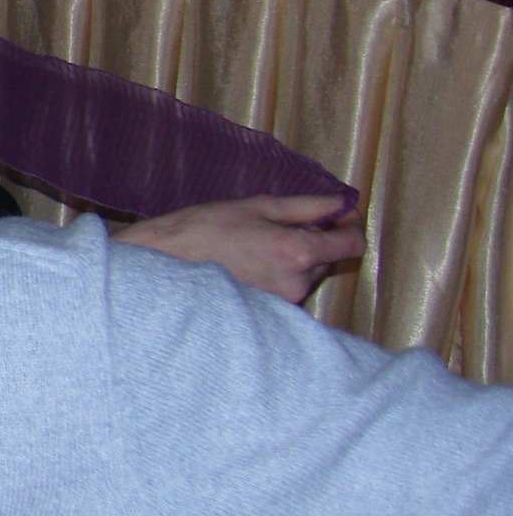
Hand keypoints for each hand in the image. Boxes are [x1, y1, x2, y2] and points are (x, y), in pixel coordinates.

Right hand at [114, 193, 363, 302]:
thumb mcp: (257, 206)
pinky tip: (248, 264)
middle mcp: (296, 283)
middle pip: (328, 258)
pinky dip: (277, 274)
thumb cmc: (204, 229)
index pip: (352, 243)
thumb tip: (341, 203)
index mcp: (298, 252)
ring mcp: (282, 301)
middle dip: (313, 241)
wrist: (162, 264)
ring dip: (293, 259)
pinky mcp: (267, 312)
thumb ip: (307, 206)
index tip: (337, 214)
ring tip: (254, 246)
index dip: (349, 225)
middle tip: (275, 226)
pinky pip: (287, 288)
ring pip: (306, 274)